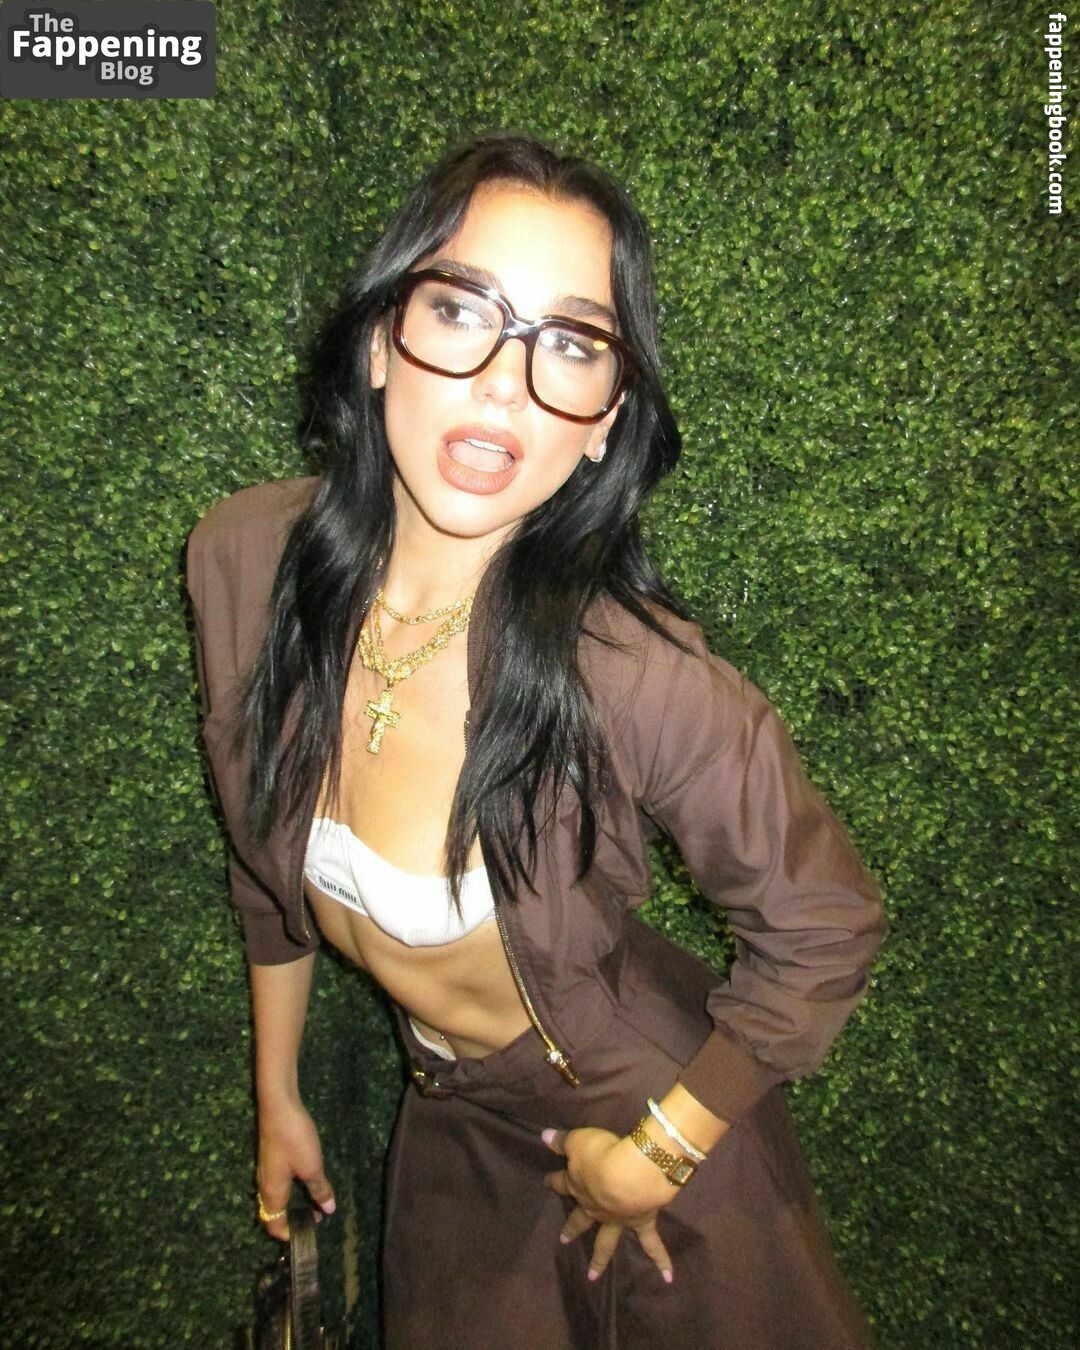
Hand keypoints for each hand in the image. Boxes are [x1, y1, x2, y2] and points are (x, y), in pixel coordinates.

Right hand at [256, 1096, 335, 1240]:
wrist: (278, 1105)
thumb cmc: (294, 1139)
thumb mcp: (312, 1166)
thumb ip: (319, 1189)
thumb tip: (328, 1210)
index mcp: (272, 1193)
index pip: (273, 1224)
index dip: (289, 1234)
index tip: (309, 1233)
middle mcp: (264, 1184)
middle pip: (272, 1212)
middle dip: (290, 1220)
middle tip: (313, 1218)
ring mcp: (265, 1169)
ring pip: (274, 1196)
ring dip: (290, 1204)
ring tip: (312, 1201)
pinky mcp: (270, 1155)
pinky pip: (276, 1182)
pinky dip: (289, 1189)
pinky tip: (303, 1178)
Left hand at [542, 1126, 678, 1283]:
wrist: (631, 1173)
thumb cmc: (602, 1153)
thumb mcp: (578, 1141)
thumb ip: (563, 1141)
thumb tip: (544, 1137)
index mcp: (579, 1186)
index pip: (561, 1182)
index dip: (553, 1181)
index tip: (545, 1182)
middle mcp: (595, 1207)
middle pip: (580, 1219)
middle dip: (572, 1228)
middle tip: (563, 1241)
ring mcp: (617, 1219)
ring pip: (606, 1242)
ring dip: (599, 1260)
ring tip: (593, 1277)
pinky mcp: (641, 1223)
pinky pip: (652, 1244)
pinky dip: (661, 1259)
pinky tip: (668, 1278)